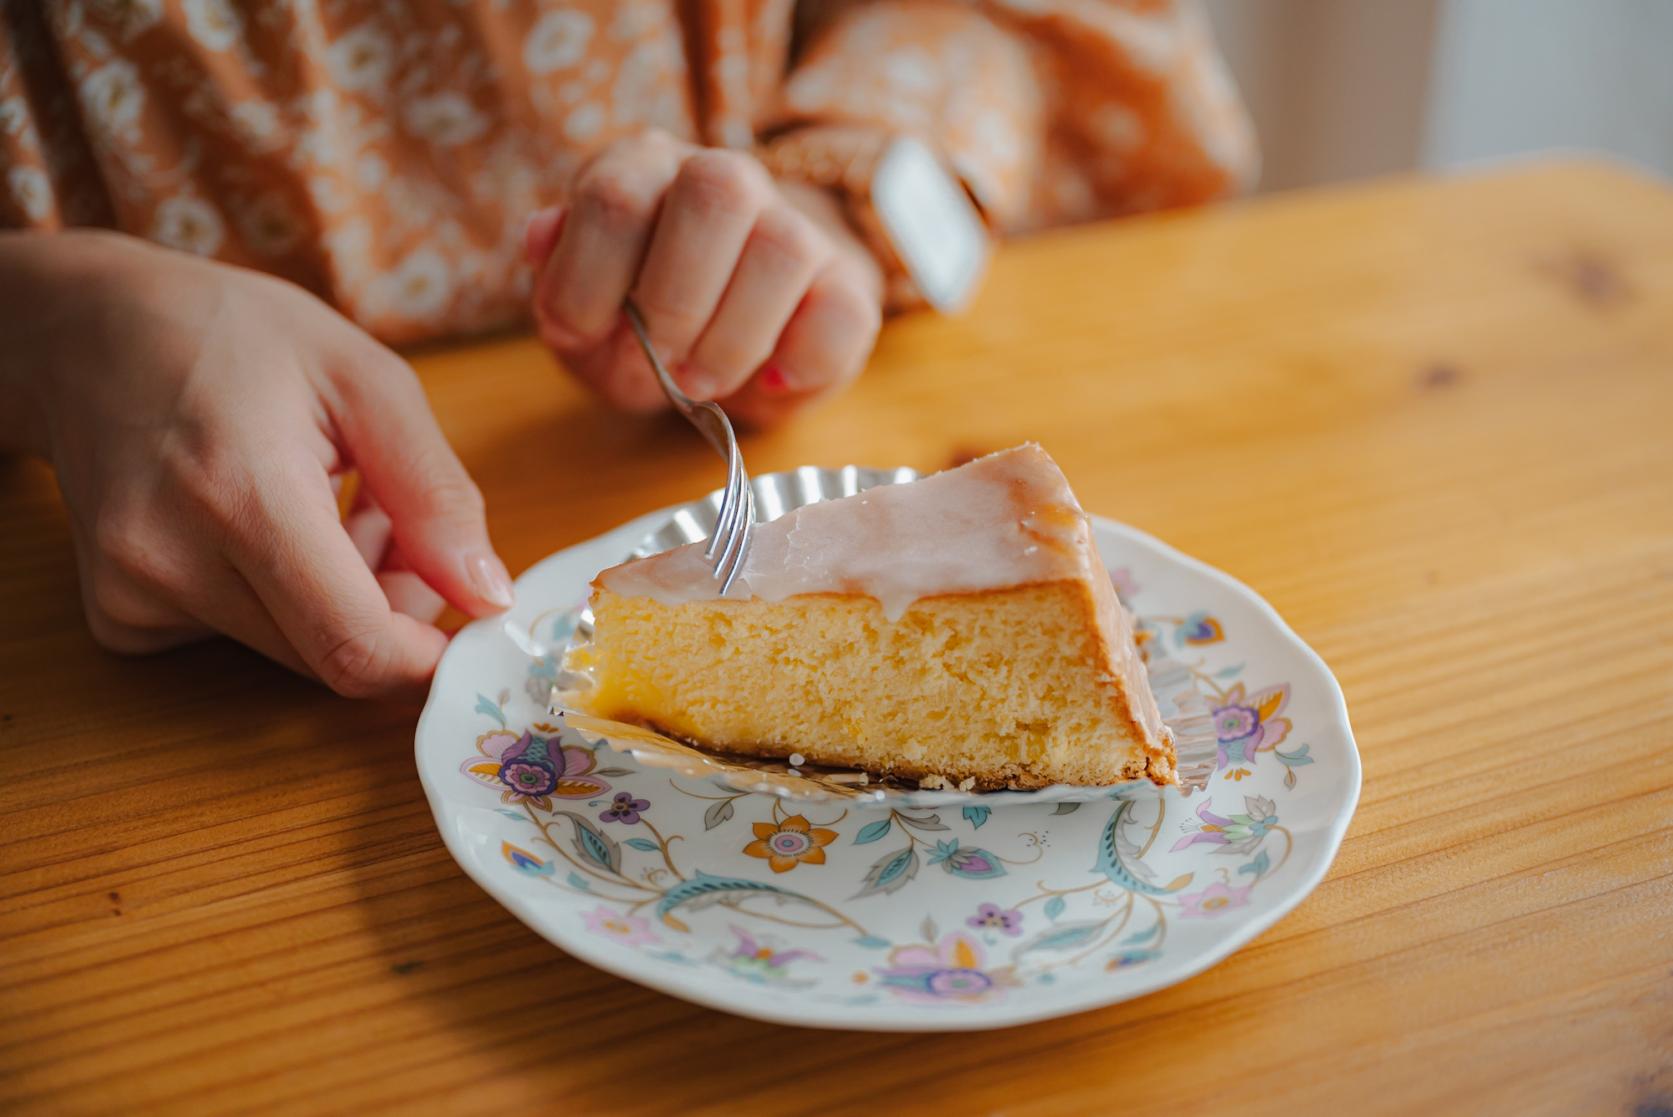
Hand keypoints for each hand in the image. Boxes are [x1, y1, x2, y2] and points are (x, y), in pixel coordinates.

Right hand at [0, 231, 512, 696]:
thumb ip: (436, 494)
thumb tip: (489, 597)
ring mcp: (133, 596)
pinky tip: (266, 525)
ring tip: (328, 503)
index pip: (354, 644)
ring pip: (295, 651)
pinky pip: (242, 639)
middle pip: (334, 656)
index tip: (466, 613)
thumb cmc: (234, 336)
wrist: (85, 331)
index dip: (430, 653)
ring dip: (342, 599)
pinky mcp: (119, 616)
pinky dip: (282, 600)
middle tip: (392, 520)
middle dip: (393, 609)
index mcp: (240, 494)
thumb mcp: (366, 380)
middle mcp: (172, 561)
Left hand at [524, 130, 883, 424]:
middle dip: (676, 300)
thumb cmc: (642, 321)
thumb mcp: (582, 313)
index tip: (582, 333)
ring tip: (702, 382)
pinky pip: (841, 314)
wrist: (730, 338)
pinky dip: (800, 362)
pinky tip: (767, 381)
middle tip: (660, 361)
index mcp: (642, 168)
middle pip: (716, 192)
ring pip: (784, 247)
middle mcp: (723, 177)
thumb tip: (542, 238)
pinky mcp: (848, 286)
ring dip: (732, 339)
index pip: (615, 196)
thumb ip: (557, 281)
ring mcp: (795, 225)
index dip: (591, 278)